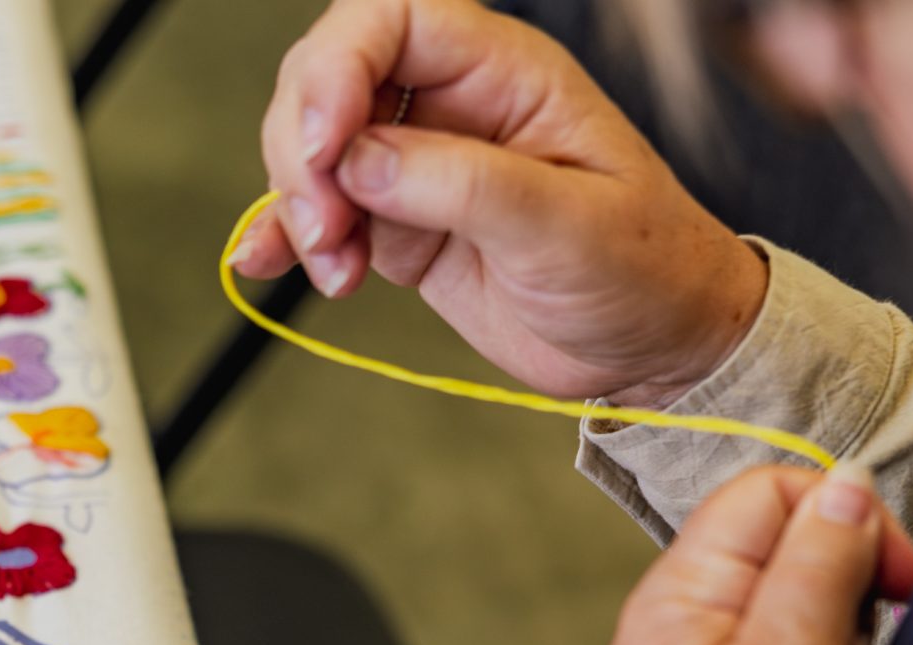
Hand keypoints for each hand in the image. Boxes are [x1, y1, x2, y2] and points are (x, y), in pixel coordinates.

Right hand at [234, 0, 765, 407]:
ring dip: (299, 207)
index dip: (339, 67)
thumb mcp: (567, 226)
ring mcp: (418, 167)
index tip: (323, 146)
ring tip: (336, 270)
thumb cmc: (641, 269)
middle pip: (332, 78)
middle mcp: (452, 105)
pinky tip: (262, 259)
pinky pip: (319, 212)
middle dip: (304, 149)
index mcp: (504, 73)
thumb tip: (361, 161)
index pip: (393, 19)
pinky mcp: (398, 225)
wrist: (651, 344)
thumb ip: (464, 185)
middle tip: (325, 227)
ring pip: (313, 149)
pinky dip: (283, 235)